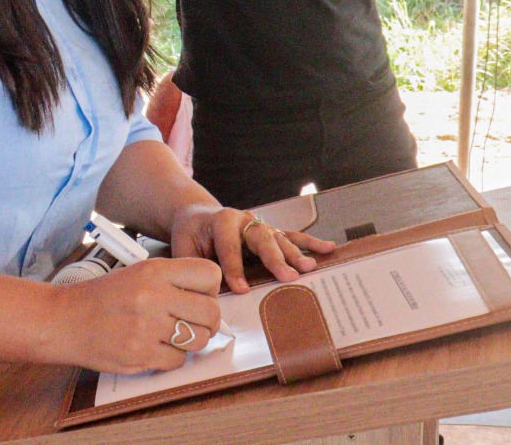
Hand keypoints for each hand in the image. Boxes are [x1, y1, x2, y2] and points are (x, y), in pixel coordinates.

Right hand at [48, 258, 222, 374]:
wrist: (65, 319)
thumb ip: (174, 282)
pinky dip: (171, 357)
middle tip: (193, 323)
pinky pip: (178, 360)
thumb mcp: (139, 273)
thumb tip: (211, 301)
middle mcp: (153, 295)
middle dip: (207, 321)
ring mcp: (147, 326)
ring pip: (198, 340)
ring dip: (191, 341)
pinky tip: (155, 347)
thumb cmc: (104, 297)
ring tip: (172, 335)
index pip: (210, 274)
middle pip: (211, 312)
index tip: (200, 297)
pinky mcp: (140, 354)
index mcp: (155, 270)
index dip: (211, 289)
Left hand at [169, 204, 334, 293]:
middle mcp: (245, 220)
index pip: (229, 247)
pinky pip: (292, 237)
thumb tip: (205, 295)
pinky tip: (328, 249)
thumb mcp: (182, 247)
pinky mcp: (270, 232)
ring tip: (309, 268)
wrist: (197, 216)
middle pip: (261, 239)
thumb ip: (194, 268)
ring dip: (295, 254)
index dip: (234, 268)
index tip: (241, 290)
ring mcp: (260, 225)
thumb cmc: (190, 234)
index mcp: (222, 221)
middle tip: (287, 276)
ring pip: (280, 239)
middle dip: (274, 259)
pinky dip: (310, 243)